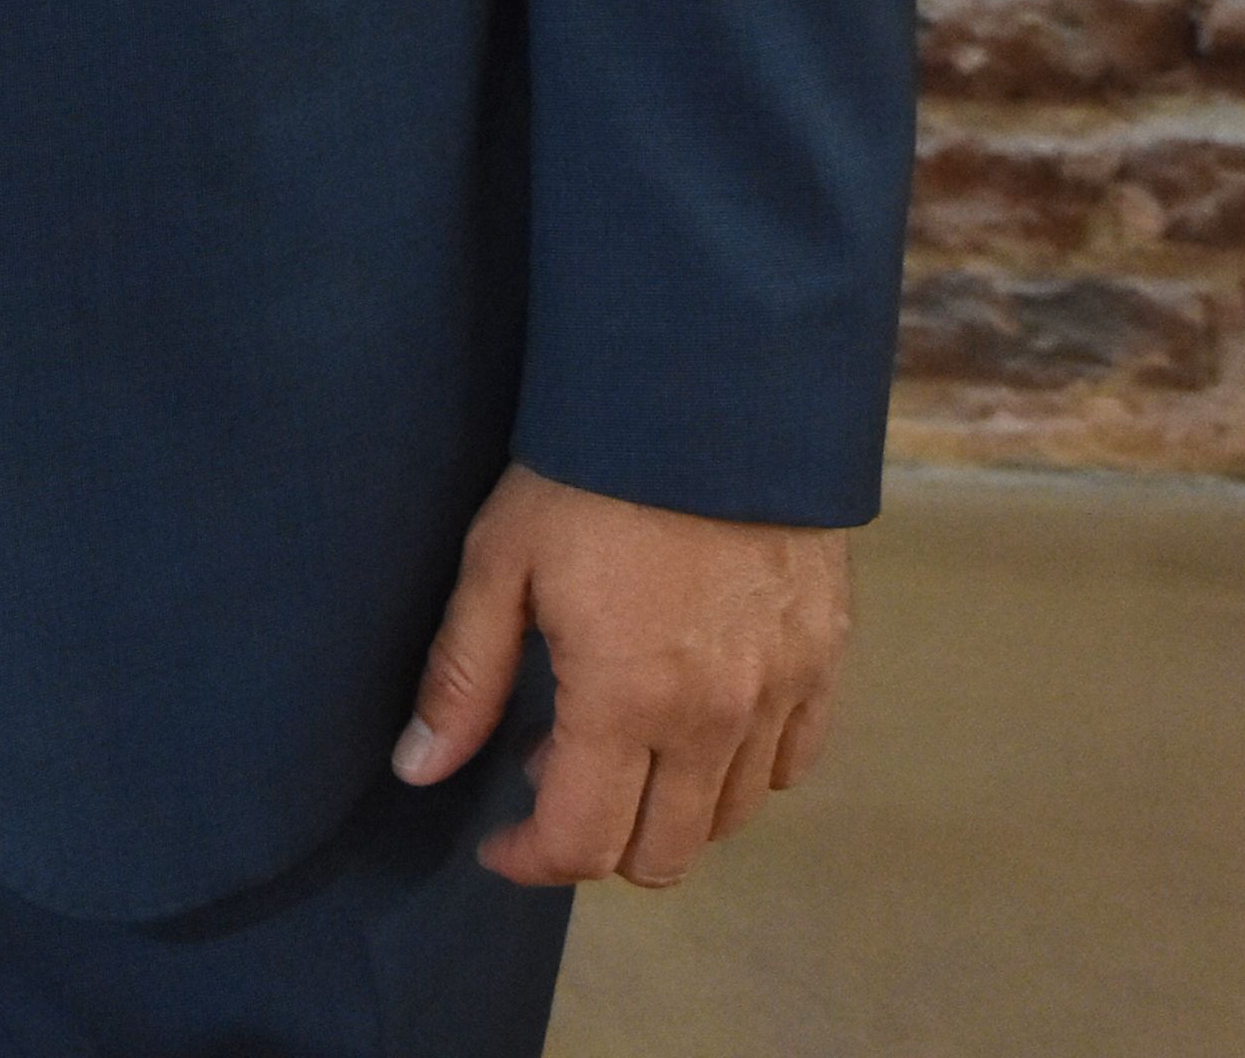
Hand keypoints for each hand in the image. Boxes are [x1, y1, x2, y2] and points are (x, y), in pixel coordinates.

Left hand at [392, 460, 848, 891]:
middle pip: (663, 855)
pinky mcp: (826, 658)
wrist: (711, 385)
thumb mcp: (502, 557)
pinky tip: (701, 720)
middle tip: (555, 772)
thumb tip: (417, 770)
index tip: (497, 838)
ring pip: (729, 817)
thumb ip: (464, 674)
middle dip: (598, 843)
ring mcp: (781, 693)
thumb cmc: (590, 468)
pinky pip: (791, 763)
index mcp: (626, 701)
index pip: (582, 845)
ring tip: (622, 736)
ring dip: (669, 808)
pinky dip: (742, 769)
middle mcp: (714, 720)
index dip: (530, 859)